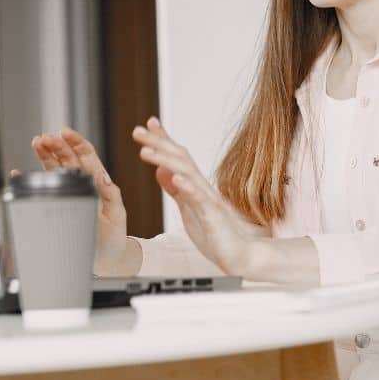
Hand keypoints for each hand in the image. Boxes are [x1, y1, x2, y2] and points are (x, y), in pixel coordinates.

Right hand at [13, 128, 138, 275]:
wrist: (105, 258)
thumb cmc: (115, 236)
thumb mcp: (118, 214)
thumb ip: (112, 195)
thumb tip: (104, 177)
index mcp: (98, 182)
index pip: (86, 156)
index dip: (75, 142)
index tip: (65, 133)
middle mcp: (82, 184)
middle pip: (67, 158)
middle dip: (56, 146)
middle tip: (45, 138)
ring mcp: (70, 193)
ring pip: (55, 168)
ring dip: (45, 155)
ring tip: (36, 142)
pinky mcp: (59, 205)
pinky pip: (43, 190)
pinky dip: (30, 180)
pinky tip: (20, 173)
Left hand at [132, 117, 259, 276]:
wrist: (241, 255)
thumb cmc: (217, 233)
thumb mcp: (189, 209)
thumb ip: (177, 190)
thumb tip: (161, 171)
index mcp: (196, 187)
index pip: (179, 157)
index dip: (163, 140)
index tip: (148, 124)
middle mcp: (203, 188)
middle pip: (180, 158)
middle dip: (158, 143)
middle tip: (137, 131)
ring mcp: (209, 201)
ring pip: (187, 174)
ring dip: (166, 160)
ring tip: (146, 151)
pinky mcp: (214, 217)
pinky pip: (201, 200)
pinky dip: (188, 187)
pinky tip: (176, 179)